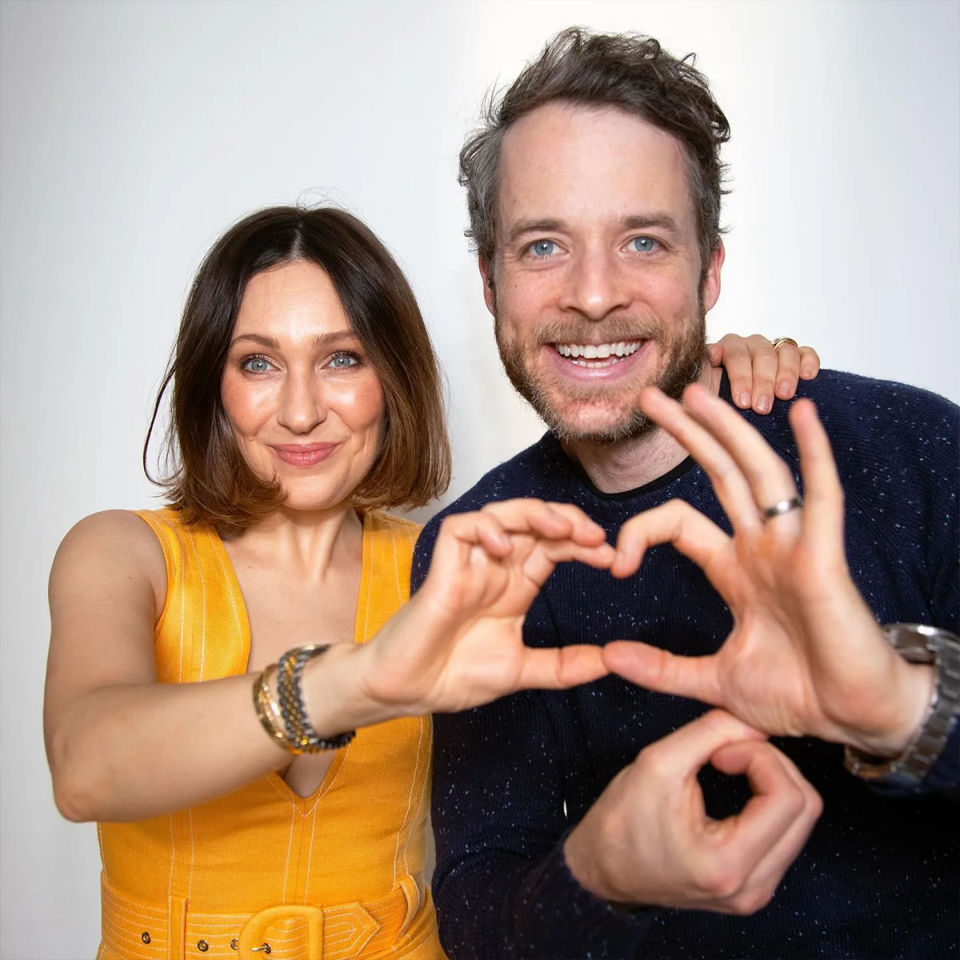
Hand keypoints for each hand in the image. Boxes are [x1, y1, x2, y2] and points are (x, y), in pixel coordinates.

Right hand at [357, 499, 615, 714]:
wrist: (408, 693)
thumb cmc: (454, 676)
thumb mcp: (523, 670)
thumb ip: (565, 665)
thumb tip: (612, 661)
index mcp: (516, 585)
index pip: (555, 547)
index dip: (584, 545)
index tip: (614, 560)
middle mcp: (495, 567)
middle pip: (535, 522)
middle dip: (569, 521)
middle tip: (597, 538)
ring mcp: (469, 564)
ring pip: (502, 514)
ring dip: (535, 514)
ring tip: (563, 529)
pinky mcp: (442, 568)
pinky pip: (461, 528)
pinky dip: (484, 528)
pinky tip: (503, 546)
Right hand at [564, 710, 821, 912]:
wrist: (603, 868)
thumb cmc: (622, 820)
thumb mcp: (658, 763)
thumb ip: (709, 733)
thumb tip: (751, 719)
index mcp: (728, 864)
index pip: (788, 798)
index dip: (760, 757)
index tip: (721, 750)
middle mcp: (753, 887)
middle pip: (805, 809)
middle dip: (771, 765)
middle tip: (728, 752)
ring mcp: (758, 891)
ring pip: (801, 821)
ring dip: (772, 781)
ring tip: (729, 767)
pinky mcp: (757, 886)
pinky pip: (787, 834)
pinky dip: (768, 801)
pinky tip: (737, 788)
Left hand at [604, 385, 933, 755]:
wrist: (853, 719)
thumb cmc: (798, 694)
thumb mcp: (715, 680)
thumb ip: (662, 669)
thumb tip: (608, 657)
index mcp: (734, 569)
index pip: (679, 522)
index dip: (642, 531)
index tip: (615, 565)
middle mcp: (762, 547)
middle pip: (719, 475)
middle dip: (686, 434)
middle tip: (652, 397)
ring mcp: (794, 547)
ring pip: (760, 474)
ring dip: (729, 431)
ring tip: (698, 392)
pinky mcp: (825, 559)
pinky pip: (822, 498)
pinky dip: (815, 455)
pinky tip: (803, 414)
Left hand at [709, 334, 818, 413]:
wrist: (732, 420)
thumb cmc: (712, 411)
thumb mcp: (700, 398)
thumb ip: (699, 380)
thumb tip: (709, 358)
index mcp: (724, 350)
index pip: (734, 353)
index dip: (740, 376)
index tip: (742, 402)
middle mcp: (749, 346)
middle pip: (761, 354)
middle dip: (762, 382)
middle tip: (761, 408)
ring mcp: (773, 350)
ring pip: (784, 351)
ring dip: (785, 373)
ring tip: (784, 396)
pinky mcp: (797, 359)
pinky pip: (806, 352)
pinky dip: (808, 362)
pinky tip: (808, 377)